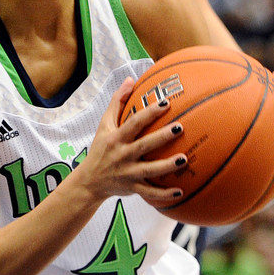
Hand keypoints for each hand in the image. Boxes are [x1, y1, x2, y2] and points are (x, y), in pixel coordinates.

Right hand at [78, 78, 185, 203]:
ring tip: (184, 159)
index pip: (133, 123)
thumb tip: (130, 79)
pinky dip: (164, 195)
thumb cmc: (101, 149)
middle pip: (143, 145)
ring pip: (149, 170)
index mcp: (116, 139)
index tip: (165, 103)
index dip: (149, 113)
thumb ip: (116, 102)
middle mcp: (122, 155)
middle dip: (161, 137)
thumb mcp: (104, 125)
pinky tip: (181, 192)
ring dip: (167, 166)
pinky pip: (150, 193)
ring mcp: (127, 173)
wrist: (89, 181)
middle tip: (181, 128)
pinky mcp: (132, 189)